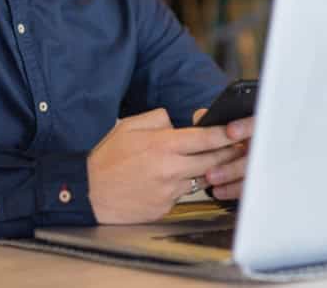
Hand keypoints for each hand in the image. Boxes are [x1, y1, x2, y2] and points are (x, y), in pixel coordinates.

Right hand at [86, 108, 247, 223]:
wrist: (89, 193)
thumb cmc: (106, 158)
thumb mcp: (128, 126)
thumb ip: (157, 119)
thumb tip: (176, 122)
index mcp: (163, 145)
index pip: (206, 139)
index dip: (226, 134)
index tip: (237, 130)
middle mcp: (171, 169)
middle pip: (213, 161)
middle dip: (227, 153)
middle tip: (236, 147)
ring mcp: (169, 192)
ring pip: (200, 179)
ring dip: (204, 170)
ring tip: (201, 162)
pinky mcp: (165, 208)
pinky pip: (182, 194)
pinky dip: (182, 186)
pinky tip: (169, 180)